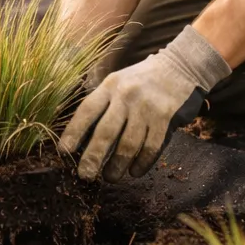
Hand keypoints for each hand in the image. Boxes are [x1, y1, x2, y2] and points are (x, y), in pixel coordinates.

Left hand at [59, 25, 230, 181]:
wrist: (181, 67)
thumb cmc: (142, 80)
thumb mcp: (118, 81)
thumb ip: (102, 103)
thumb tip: (81, 137)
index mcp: (110, 86)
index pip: (87, 111)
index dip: (73, 133)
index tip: (64, 152)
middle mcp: (127, 96)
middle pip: (105, 133)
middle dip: (93, 158)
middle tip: (85, 175)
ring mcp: (147, 107)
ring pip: (128, 145)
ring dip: (117, 166)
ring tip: (110, 177)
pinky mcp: (166, 118)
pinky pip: (151, 148)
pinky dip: (141, 163)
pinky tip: (134, 171)